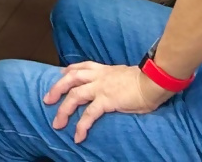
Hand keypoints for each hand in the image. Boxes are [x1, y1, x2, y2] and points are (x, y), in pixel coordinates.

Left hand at [43, 62, 168, 142]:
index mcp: (106, 70)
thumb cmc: (147, 80)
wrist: (154, 80)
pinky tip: (78, 136)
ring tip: (57, 123)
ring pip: (74, 95)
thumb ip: (118, 80)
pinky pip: (89, 114)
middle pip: (71, 78)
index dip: (70, 70)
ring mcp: (101, 87)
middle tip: (47, 99)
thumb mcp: (127, 76)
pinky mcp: (106, 100)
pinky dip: (81, 126)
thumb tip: (119, 87)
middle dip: (57, 88)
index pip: (83, 66)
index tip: (62, 74)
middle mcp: (100, 76)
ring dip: (63, 110)